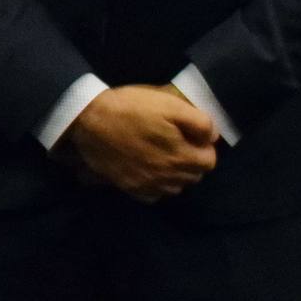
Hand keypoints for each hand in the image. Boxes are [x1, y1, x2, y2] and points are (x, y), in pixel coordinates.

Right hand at [62, 84, 216, 201]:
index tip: (189, 134)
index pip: (209, 161)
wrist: (87, 119)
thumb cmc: (130, 108)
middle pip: (194, 176)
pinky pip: (153, 195)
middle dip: (190, 160)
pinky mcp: (130, 188)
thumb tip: (213, 137)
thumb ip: (199, 122)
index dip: (202, 145)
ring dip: (175, 174)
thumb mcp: (169, 104)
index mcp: (182, 157)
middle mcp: (169, 178)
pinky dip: (156, 185)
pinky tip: (147, 169)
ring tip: (161, 154)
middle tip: (175, 141)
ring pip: (175, 187)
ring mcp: (148, 186)